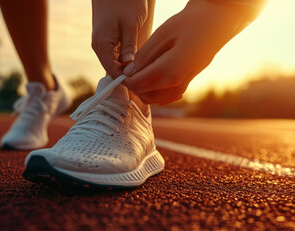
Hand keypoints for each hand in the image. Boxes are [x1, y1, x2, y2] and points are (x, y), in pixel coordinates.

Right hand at [91, 0, 147, 78]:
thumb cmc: (124, 1)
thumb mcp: (130, 25)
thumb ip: (129, 47)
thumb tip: (129, 68)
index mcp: (102, 45)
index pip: (113, 71)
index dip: (127, 79)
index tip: (142, 83)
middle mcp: (99, 46)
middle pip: (114, 69)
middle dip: (129, 75)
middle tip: (147, 79)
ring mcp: (103, 43)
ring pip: (115, 63)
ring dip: (128, 67)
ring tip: (145, 70)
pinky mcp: (108, 39)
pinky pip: (116, 55)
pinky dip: (126, 59)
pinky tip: (139, 59)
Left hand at [123, 0, 259, 104]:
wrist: (215, 23)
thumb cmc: (189, 24)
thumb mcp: (162, 35)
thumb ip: (144, 56)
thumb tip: (129, 72)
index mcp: (170, 71)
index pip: (138, 84)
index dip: (126, 79)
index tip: (121, 70)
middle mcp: (177, 83)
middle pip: (144, 95)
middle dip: (133, 85)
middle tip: (128, 71)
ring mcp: (183, 85)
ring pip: (155, 99)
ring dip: (143, 90)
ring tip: (138, 73)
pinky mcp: (187, 84)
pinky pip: (166, 97)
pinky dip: (155, 93)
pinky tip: (152, 79)